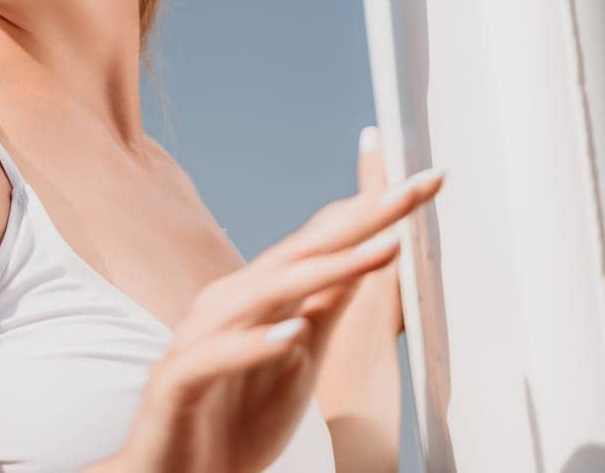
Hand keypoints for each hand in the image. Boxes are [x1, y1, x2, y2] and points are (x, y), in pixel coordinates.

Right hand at [104, 164, 444, 472]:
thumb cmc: (233, 419)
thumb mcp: (297, 361)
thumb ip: (324, 308)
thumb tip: (366, 257)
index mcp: (258, 296)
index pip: (323, 245)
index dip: (374, 214)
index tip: (427, 184)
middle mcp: (229, 304)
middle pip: (301, 253)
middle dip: (362, 220)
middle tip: (414, 189)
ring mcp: (199, 339)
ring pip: (265, 294)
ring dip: (325, 270)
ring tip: (382, 249)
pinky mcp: (177, 381)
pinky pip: (217, 357)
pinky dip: (255, 344)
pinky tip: (293, 333)